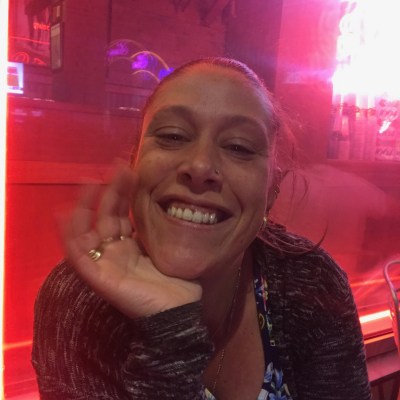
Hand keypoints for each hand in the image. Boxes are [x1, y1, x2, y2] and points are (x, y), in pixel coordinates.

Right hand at [64, 166, 201, 317]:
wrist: (178, 312)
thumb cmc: (177, 283)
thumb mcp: (166, 248)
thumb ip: (158, 229)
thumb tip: (167, 201)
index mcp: (131, 246)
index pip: (120, 213)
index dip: (122, 192)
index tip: (130, 169)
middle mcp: (115, 251)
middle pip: (105, 216)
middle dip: (110, 190)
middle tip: (118, 165)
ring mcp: (104, 263)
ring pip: (86, 230)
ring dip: (86, 205)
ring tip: (89, 179)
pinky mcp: (97, 277)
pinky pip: (77, 254)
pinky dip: (69, 234)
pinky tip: (65, 211)